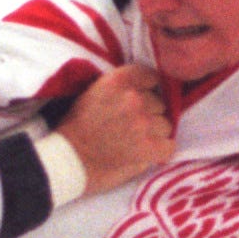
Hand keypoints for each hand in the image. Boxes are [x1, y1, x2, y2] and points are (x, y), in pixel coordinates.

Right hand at [57, 64, 174, 195]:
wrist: (68, 160)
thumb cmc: (76, 128)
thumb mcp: (95, 92)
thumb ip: (122, 88)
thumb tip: (151, 91)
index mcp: (118, 80)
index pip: (151, 77)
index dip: (146, 91)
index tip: (138, 102)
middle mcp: (134, 98)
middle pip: (159, 104)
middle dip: (148, 114)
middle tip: (130, 127)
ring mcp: (143, 122)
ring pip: (165, 125)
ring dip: (154, 133)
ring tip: (134, 142)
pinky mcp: (149, 146)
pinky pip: (170, 145)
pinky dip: (160, 151)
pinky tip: (146, 154)